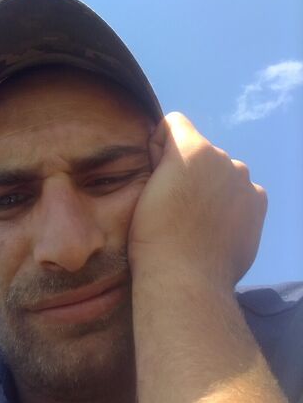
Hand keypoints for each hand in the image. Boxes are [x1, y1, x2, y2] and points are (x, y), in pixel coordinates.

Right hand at [128, 112, 266, 290]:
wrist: (184, 278)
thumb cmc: (153, 234)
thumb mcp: (144, 187)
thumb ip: (160, 158)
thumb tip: (166, 150)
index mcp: (193, 148)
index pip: (174, 124)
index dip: (160, 146)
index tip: (157, 173)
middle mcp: (224, 157)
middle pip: (200, 151)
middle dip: (189, 168)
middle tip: (176, 203)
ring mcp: (244, 181)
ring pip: (221, 171)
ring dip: (211, 184)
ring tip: (197, 218)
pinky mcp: (258, 203)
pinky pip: (239, 191)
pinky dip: (230, 202)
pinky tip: (216, 225)